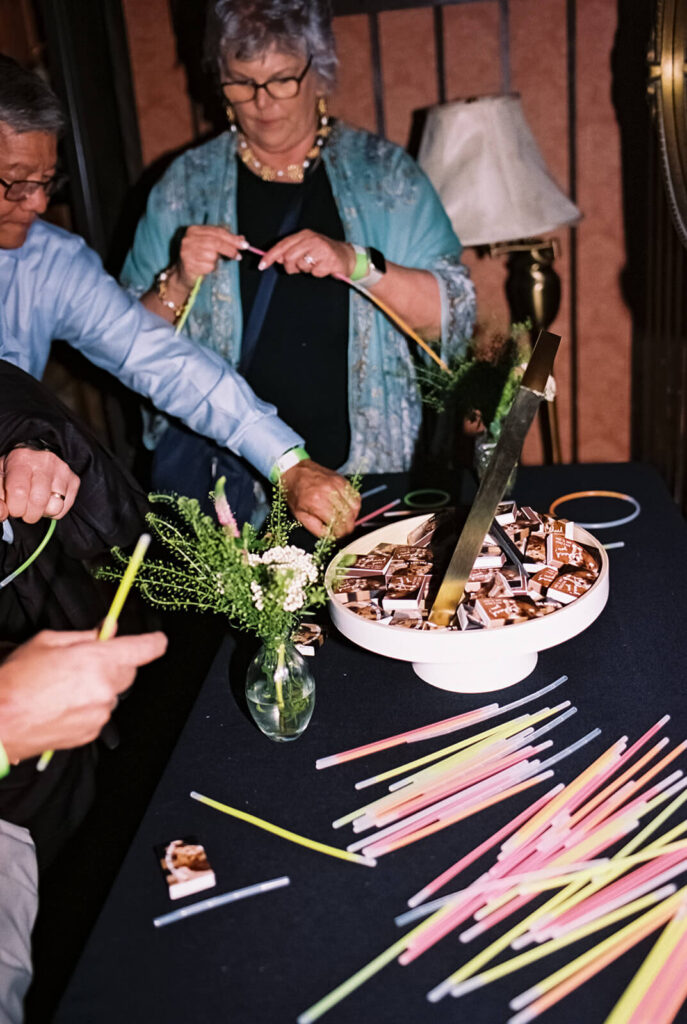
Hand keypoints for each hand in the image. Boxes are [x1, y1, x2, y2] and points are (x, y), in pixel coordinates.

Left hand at [0, 447, 79, 522]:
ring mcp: (63, 471)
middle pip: (39, 501)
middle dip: (28, 514)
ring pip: (55, 507)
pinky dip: (54, 511)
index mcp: (22, 460)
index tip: (13, 507)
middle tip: (23, 509)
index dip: (15, 507)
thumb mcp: (0, 477)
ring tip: (36, 504)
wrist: (35, 455)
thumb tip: (2, 514)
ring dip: (43, 512)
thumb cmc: (14, 470)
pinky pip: (64, 508)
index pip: (19, 491)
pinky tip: (47, 500)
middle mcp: (45, 462)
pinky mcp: (74, 480)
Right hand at [0, 629, 167, 762]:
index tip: (157, 640)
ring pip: (113, 692)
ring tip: (65, 686)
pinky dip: (89, 706)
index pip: (144, 649)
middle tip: (87, 661)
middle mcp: (105, 687)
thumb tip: (106, 630)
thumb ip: (84, 636)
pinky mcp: (92, 731)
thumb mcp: (47, 642)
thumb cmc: (17, 681)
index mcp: (98, 660)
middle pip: (129, 671)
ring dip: (99, 686)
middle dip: (115, 663)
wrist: (0, 721)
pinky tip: (63, 704)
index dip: (153, 643)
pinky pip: (100, 712)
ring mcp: (100, 712)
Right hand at [175, 225, 246, 289]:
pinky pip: (208, 266)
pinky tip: (205, 268)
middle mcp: (189, 239)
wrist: (183, 274)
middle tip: (239, 255)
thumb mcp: (210, 246)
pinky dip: (211, 268)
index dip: (232, 238)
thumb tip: (242, 240)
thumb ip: (224, 241)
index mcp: (194, 230)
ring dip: (216, 260)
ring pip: (212, 254)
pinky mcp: (188, 264)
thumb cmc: (199, 258)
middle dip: (230, 249)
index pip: (217, 232)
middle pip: (216, 242)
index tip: (244, 244)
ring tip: (212, 262)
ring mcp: (187, 251)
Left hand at [258, 230, 355, 278]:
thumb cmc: (322, 253)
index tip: (261, 265)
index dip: (270, 255)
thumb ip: (291, 252)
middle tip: (300, 268)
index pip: (282, 245)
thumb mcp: (306, 248)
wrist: (346, 256)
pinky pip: (314, 273)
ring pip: (301, 265)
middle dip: (291, 267)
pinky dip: (317, 274)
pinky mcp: (329, 260)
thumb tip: (277, 258)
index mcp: (304, 235)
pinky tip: (323, 268)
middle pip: (289, 257)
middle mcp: (312, 239)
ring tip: (315, 265)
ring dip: (306, 270)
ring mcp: (321, 249)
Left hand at [281, 459, 359, 537]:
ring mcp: (337, 485)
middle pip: (349, 517)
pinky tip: (346, 508)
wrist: (294, 471)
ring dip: (352, 516)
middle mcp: (330, 493)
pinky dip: (354, 505)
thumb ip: (316, 528)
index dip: (340, 534)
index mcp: (317, 503)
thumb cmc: (294, 492)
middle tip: (343, 531)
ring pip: (355, 507)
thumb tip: (330, 536)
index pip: (338, 524)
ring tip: (345, 520)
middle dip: (348, 527)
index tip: (338, 536)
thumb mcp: (299, 515)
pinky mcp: (342, 480)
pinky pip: (355, 496)